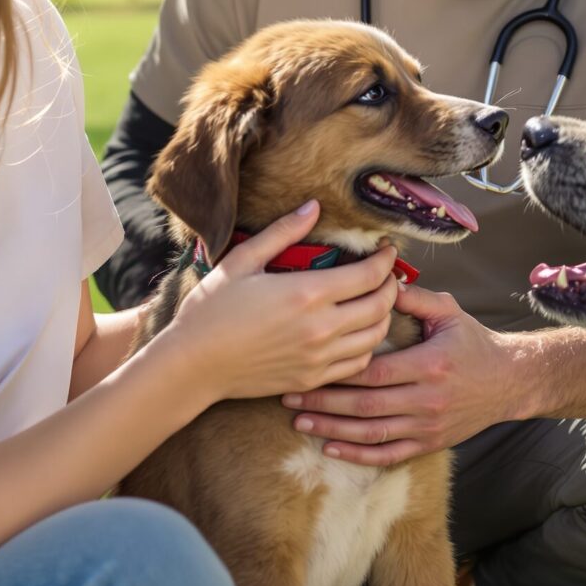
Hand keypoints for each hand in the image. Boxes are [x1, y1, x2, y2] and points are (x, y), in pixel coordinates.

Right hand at [154, 201, 401, 402]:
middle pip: (381, 305)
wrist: (193, 365)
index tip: (387, 250)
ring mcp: (318, 358)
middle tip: (387, 274)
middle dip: (392, 285)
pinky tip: (357, 333)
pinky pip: (358, 364)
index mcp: (306, 293)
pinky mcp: (312, 379)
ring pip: (376, 337)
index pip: (370, 276)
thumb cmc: (212, 310)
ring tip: (376, 301)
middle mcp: (321, 328)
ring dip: (383, 316)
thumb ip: (283, 232)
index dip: (386, 260)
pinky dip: (368, 346)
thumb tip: (313, 206)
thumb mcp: (243, 261)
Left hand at [281, 284, 525, 465]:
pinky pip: (388, 454)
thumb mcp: (449, 312)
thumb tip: (379, 277)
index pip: (375, 370)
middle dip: (324, 400)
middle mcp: (427, 399)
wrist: (510, 382)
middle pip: (365, 404)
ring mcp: (427, 425)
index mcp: (429, 364)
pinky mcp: (428, 443)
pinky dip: (357, 454)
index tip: (308, 361)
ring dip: (332, 429)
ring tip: (299, 420)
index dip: (340, 369)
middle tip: (288, 393)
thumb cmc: (473, 342)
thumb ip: (413, 297)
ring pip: (371, 433)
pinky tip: (331, 448)